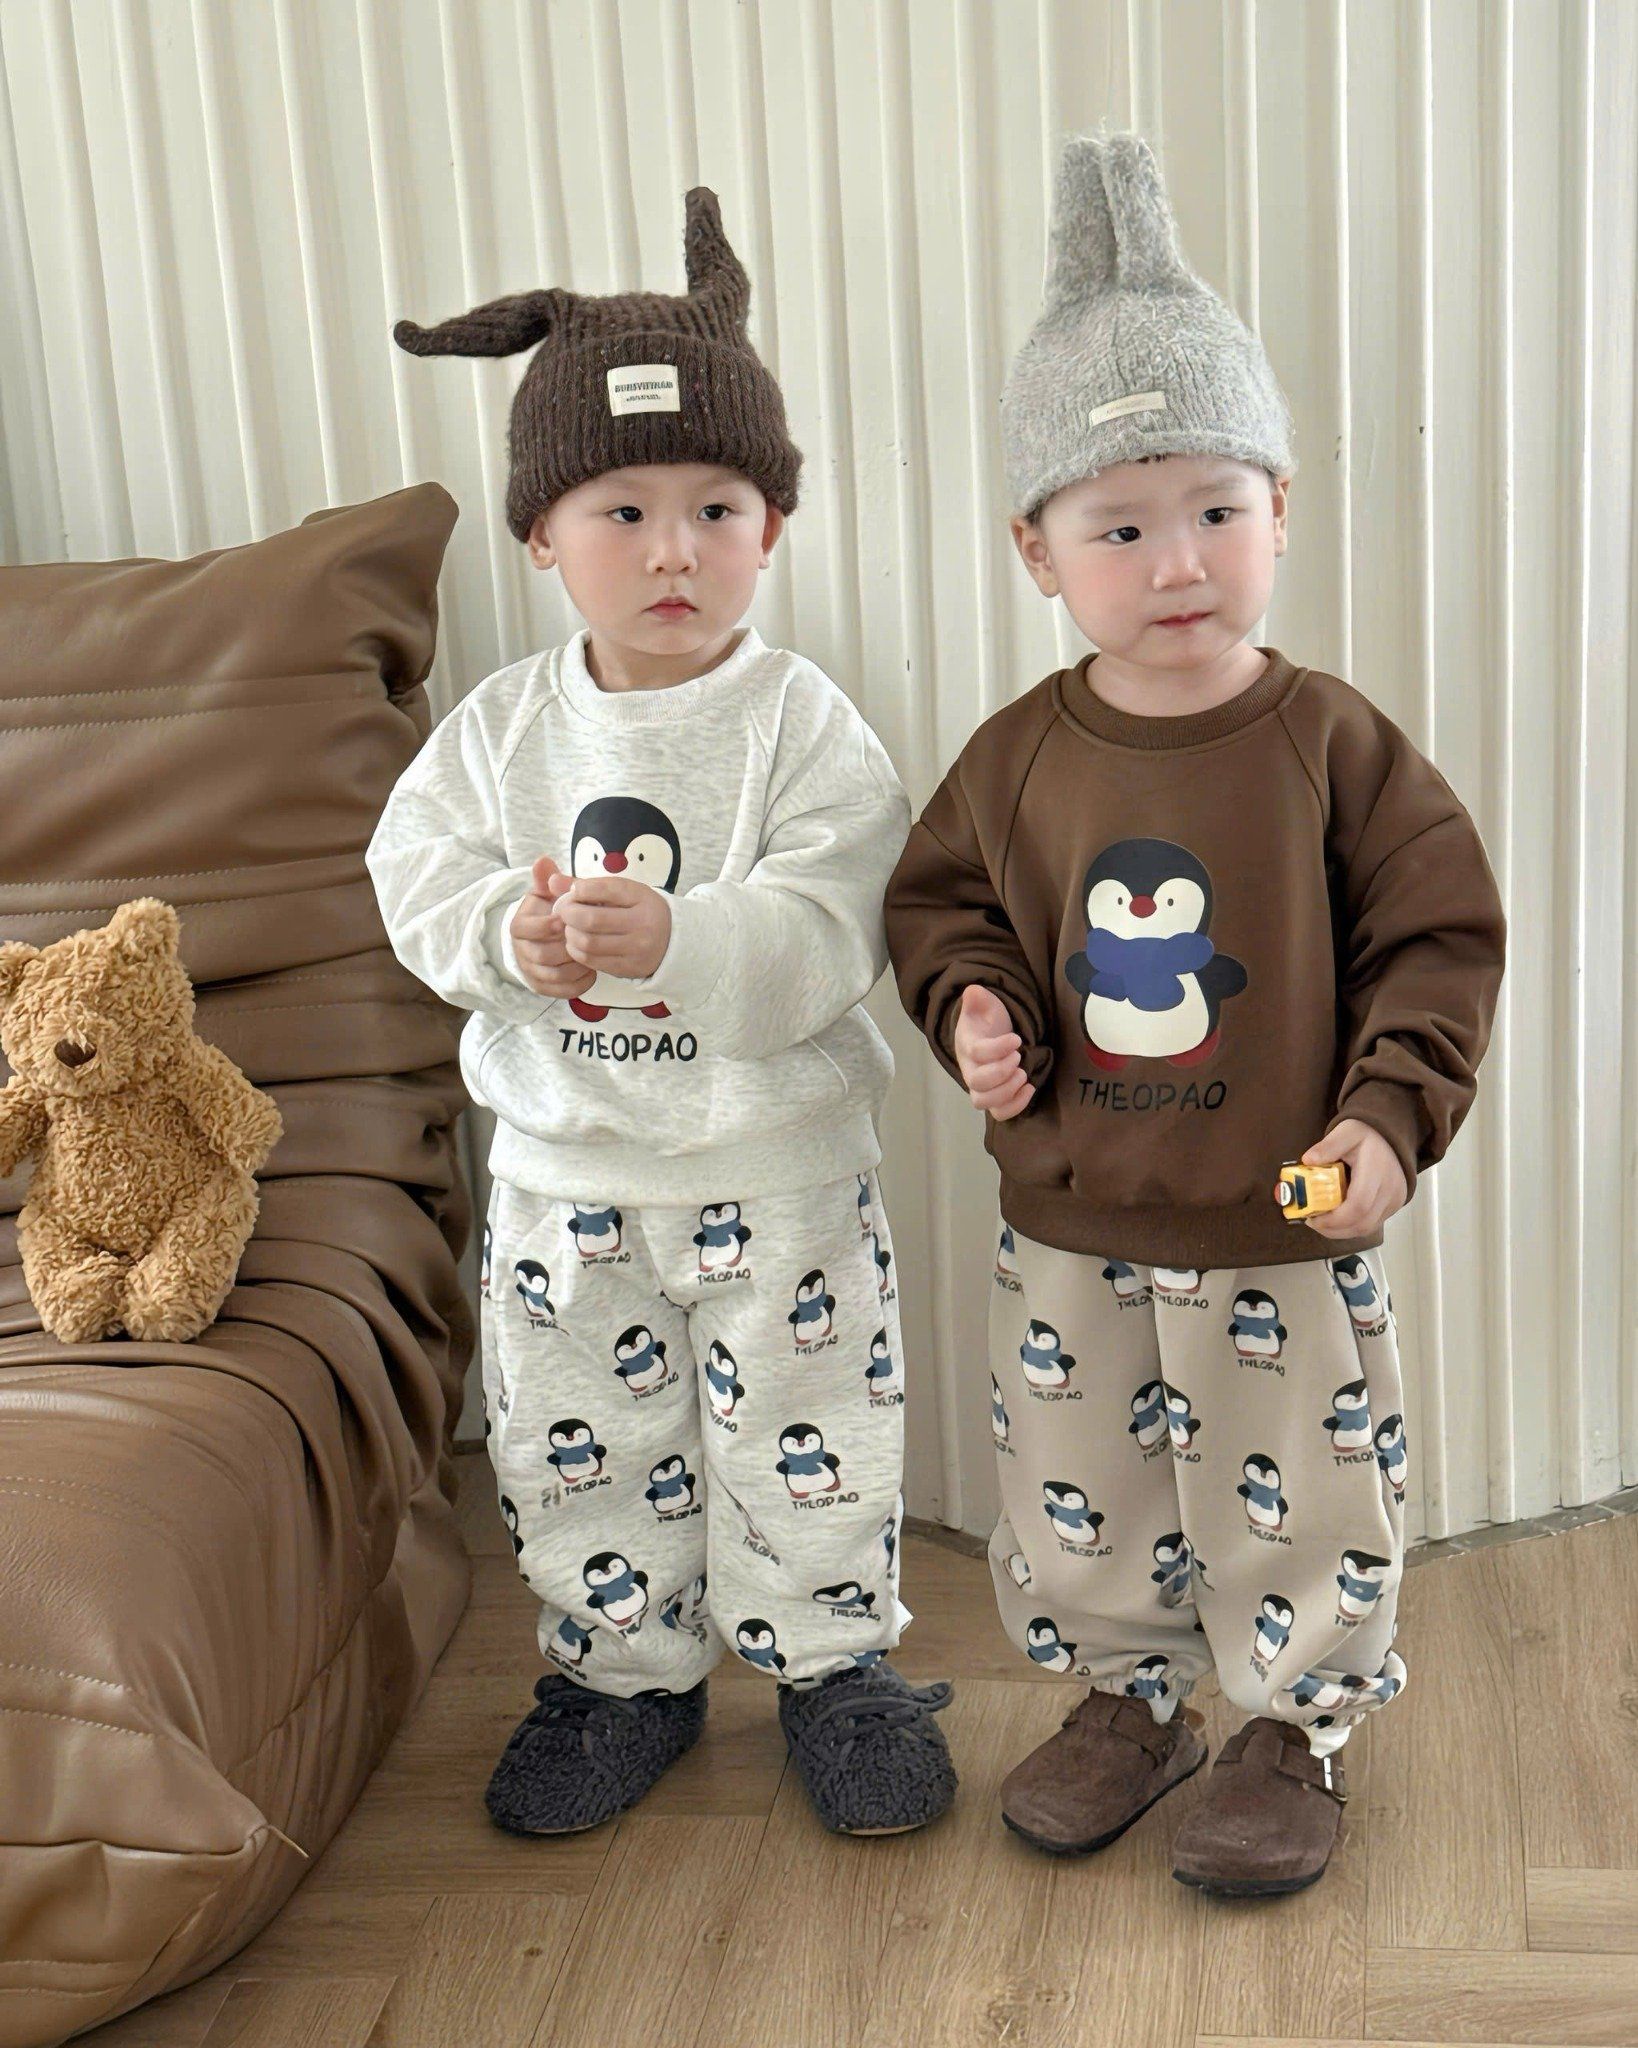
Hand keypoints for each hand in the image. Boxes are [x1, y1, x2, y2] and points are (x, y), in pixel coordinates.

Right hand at [508, 856, 594, 999]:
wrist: (544, 939)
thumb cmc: (548, 913)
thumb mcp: (546, 894)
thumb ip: (546, 879)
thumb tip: (543, 860)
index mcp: (519, 926)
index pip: (524, 929)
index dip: (544, 926)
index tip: (565, 920)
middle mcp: (522, 951)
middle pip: (540, 955)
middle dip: (566, 947)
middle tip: (587, 938)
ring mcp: (532, 971)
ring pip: (552, 976)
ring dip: (575, 966)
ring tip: (594, 954)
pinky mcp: (544, 988)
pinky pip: (561, 992)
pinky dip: (579, 983)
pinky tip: (592, 971)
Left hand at [546, 867, 672, 980]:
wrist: (671, 940)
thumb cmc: (639, 910)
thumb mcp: (622, 892)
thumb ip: (587, 885)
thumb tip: (551, 881)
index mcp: (641, 897)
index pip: (604, 889)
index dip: (580, 890)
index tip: (574, 892)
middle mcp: (641, 923)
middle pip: (591, 919)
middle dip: (569, 914)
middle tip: (564, 912)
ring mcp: (636, 948)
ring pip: (588, 943)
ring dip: (570, 935)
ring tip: (570, 928)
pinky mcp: (628, 968)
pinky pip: (592, 961)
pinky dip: (577, 951)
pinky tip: (577, 943)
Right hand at [953, 984, 1033, 1119]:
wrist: (986, 1036)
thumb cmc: (985, 1021)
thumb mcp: (982, 1004)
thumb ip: (977, 998)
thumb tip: (972, 991)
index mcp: (967, 1046)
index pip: (976, 1053)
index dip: (997, 1048)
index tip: (1016, 1039)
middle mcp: (970, 1070)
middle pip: (977, 1083)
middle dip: (1002, 1072)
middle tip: (1018, 1056)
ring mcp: (981, 1087)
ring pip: (985, 1103)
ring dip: (1008, 1091)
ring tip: (1024, 1074)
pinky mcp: (995, 1098)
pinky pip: (1000, 1113)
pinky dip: (1016, 1106)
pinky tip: (1030, 1087)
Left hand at [1299, 1118, 1408, 1239]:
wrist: (1391, 1136)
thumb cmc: (1366, 1133)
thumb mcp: (1345, 1132)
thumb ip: (1328, 1146)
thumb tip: (1307, 1161)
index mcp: (1377, 1170)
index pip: (1358, 1205)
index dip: (1334, 1219)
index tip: (1312, 1218)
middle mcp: (1390, 1189)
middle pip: (1362, 1223)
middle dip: (1333, 1229)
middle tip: (1312, 1221)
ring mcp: (1394, 1200)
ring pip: (1367, 1228)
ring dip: (1341, 1231)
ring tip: (1321, 1222)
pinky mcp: (1393, 1205)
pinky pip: (1372, 1224)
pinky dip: (1351, 1227)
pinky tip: (1336, 1219)